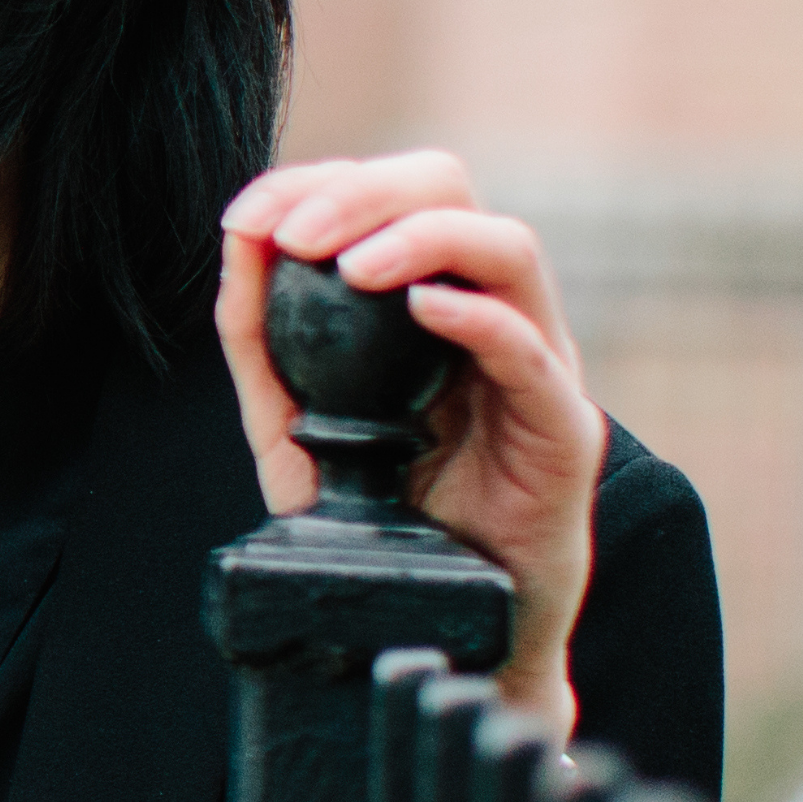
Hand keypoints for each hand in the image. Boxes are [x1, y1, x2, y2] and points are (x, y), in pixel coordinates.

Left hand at [215, 151, 606, 735]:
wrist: (434, 618)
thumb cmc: (378, 512)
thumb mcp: (290, 414)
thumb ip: (261, 333)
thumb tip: (239, 235)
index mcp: (428, 298)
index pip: (390, 194)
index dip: (321, 183)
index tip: (253, 215)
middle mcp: (490, 313)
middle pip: (454, 192)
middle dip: (368, 192)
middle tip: (298, 233)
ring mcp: (536, 366)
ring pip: (510, 251)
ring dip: (423, 238)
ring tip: (353, 267)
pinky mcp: (563, 430)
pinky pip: (535, 355)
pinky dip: (481, 319)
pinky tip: (423, 310)